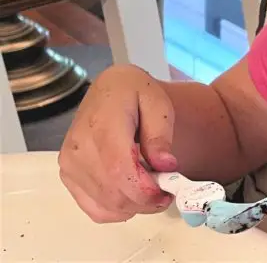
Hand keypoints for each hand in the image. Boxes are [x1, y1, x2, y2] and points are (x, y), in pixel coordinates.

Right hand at [58, 64, 178, 222]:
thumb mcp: (157, 103)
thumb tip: (165, 166)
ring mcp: (70, 163)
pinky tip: (132, 196)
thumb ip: (160, 135)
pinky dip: (117, 210)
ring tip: (152, 191)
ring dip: (134, 206)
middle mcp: (79, 147)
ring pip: (104, 204)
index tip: (166, 192)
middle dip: (145, 201)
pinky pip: (93, 207)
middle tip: (166, 193)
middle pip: (113, 192)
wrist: (108, 88)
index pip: (120, 170)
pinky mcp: (68, 174)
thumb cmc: (134, 92)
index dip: (144, 190)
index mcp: (102, 125)